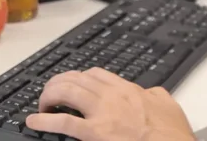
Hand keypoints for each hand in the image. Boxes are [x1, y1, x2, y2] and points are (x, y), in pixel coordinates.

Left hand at [26, 68, 194, 140]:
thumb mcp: (168, 104)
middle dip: (58, 84)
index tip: (73, 84)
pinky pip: (63, 122)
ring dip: (49, 96)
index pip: (96, 74)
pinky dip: (45, 120)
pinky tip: (34, 121)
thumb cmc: (172, 133)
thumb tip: (151, 93)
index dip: (79, 77)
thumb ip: (155, 95)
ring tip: (42, 105)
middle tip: (51, 94)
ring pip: (66, 92)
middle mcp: (112, 96)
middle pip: (76, 79)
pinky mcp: (95, 133)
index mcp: (128, 90)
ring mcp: (102, 113)